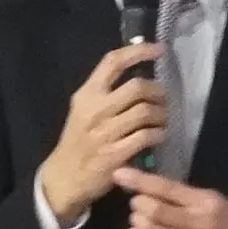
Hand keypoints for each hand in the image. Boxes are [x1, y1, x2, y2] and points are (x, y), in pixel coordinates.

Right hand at [38, 44, 166, 224]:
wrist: (64, 178)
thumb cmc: (77, 142)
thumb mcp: (82, 111)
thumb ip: (105, 93)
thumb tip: (140, 77)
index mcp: (86, 94)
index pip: (113, 62)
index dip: (139, 51)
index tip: (160, 50)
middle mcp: (95, 110)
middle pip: (137, 87)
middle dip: (157, 91)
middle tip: (163, 98)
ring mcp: (105, 132)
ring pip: (145, 111)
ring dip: (161, 114)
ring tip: (162, 119)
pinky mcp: (115, 154)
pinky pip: (146, 136)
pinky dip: (158, 134)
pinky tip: (159, 136)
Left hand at [111, 167, 227, 228]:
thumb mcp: (220, 203)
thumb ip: (189, 197)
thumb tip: (156, 188)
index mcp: (207, 202)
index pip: (167, 188)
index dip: (140, 180)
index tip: (120, 173)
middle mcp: (197, 223)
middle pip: (153, 209)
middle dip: (137, 202)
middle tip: (135, 200)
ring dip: (137, 220)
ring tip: (137, 216)